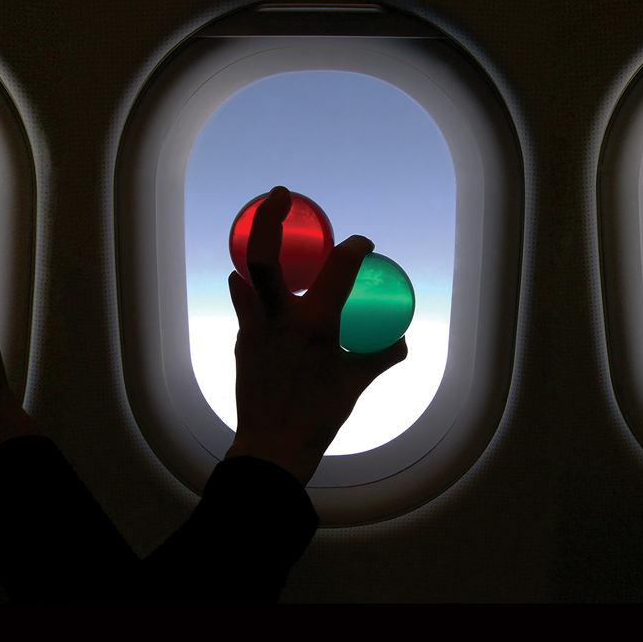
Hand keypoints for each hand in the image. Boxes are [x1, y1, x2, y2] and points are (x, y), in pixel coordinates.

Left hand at [225, 186, 407, 484]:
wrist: (272, 448)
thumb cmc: (319, 417)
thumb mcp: (356, 383)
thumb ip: (381, 356)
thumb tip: (400, 340)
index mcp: (315, 324)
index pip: (338, 266)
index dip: (354, 247)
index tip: (362, 244)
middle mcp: (280, 318)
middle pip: (263, 256)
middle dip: (268, 217)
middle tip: (279, 193)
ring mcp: (255, 329)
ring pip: (244, 276)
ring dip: (252, 252)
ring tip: (263, 233)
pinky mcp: (242, 342)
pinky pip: (243, 305)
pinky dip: (248, 290)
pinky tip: (252, 286)